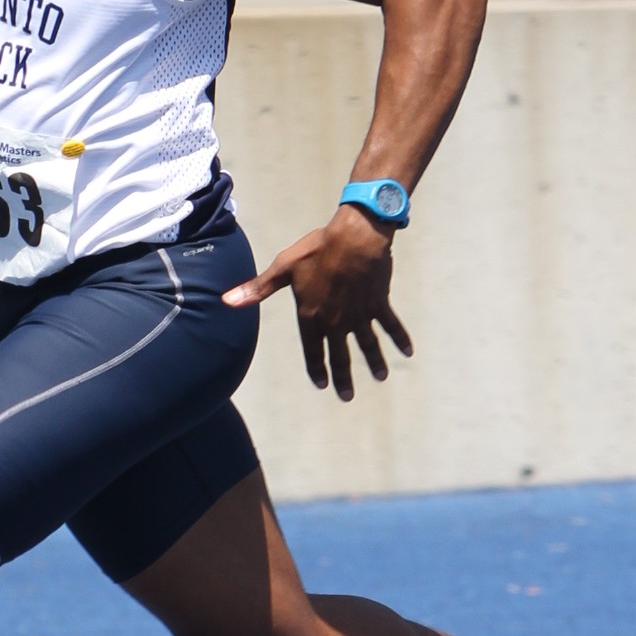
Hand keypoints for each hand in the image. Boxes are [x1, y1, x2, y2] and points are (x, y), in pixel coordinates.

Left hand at [224, 206, 413, 398]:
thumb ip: (258, 289)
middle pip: (341, 355)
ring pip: (368, 345)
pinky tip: (407, 352)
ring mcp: (360, 315)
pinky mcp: (378, 304)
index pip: (313, 350)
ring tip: (380, 377)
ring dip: (374, 362)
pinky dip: (399, 338)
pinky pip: (391, 325)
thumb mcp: (283, 268)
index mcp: (312, 316)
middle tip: (346, 397)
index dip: (317, 368)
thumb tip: (227, 300)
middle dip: (344, 377)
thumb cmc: (316, 250)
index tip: (322, 384)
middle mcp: (337, 322)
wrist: (354, 238)